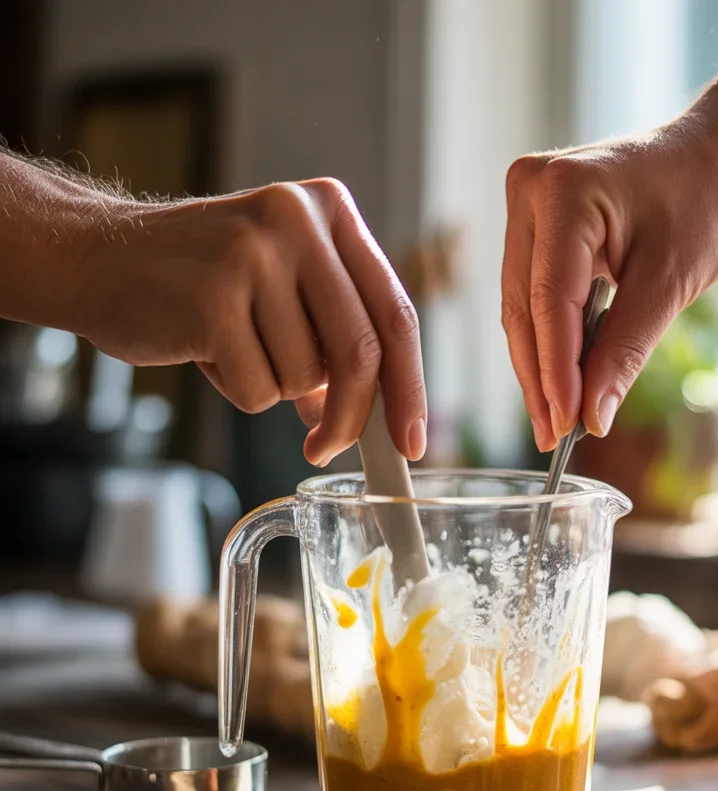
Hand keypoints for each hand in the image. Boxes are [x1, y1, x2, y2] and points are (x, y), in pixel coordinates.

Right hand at [76, 179, 424, 465]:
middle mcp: (299, 220)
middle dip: (351, 419)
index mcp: (330, 210)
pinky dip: (239, 391)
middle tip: (326, 448)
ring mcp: (255, 255)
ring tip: (233, 346)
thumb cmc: (200, 281)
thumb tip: (373, 417)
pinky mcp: (214, 299)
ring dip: (275, 388)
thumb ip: (333, 339)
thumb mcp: (281, 288)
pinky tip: (206, 351)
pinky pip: (259, 391)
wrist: (99, 258)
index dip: (410, 387)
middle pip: (361, 353)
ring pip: (307, 378)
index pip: (395, 313)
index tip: (412, 440)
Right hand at [501, 121, 717, 450]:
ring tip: (556, 424)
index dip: (556, 372)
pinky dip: (548, 342)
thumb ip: (625, 351)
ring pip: (521, 308)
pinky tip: (559, 385)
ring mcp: (526, 206)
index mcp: (563, 192)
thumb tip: (592, 417)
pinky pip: (532, 296)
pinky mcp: (533, 225)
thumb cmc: (707, 200)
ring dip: (538, 367)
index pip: (549, 302)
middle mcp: (530, 192)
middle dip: (541, 378)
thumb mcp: (671, 282)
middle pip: (524, 309)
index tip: (567, 427)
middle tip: (555, 438)